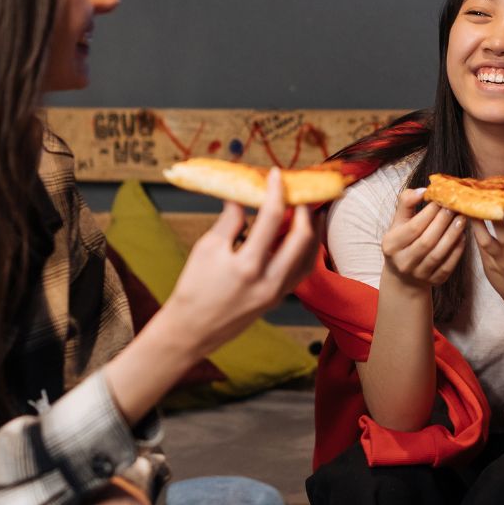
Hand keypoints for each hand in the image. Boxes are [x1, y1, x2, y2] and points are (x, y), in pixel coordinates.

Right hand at [162, 168, 318, 356]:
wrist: (192, 329)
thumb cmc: (194, 287)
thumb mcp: (207, 248)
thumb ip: (230, 221)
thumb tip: (242, 197)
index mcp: (247, 265)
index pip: (271, 218)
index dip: (275, 191)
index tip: (275, 174)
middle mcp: (269, 281)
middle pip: (302, 238)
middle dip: (303, 210)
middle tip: (297, 193)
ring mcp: (277, 293)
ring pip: (309, 257)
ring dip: (311, 231)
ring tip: (306, 211)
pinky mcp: (278, 299)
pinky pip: (301, 271)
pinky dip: (305, 251)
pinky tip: (300, 236)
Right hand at [381, 188, 467, 287]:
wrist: (404, 275)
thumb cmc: (403, 241)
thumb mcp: (398, 222)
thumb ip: (406, 203)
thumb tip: (423, 190)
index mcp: (391, 245)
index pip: (413, 227)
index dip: (429, 213)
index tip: (441, 200)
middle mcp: (403, 262)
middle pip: (427, 241)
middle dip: (443, 222)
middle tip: (455, 207)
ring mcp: (418, 274)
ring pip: (438, 254)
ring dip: (453, 235)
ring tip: (462, 219)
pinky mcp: (434, 281)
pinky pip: (448, 266)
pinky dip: (457, 250)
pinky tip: (463, 236)